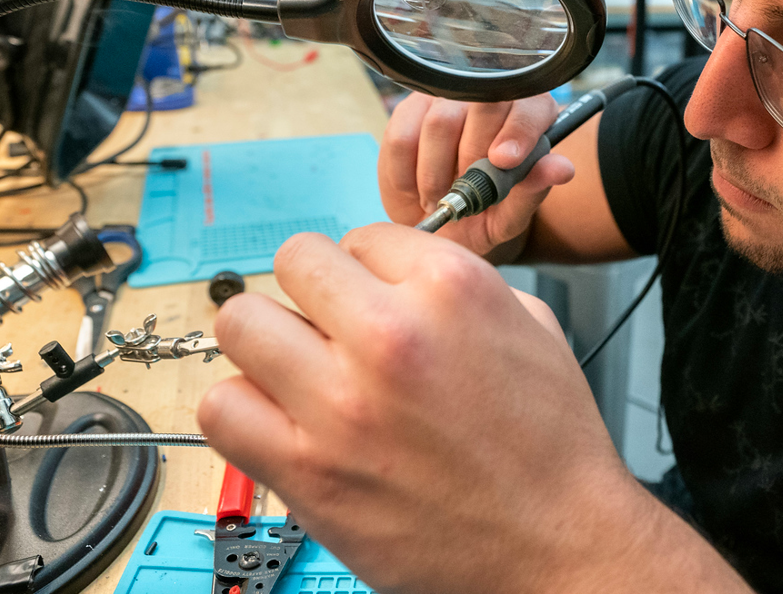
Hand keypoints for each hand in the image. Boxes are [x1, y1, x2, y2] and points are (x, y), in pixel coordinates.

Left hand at [197, 224, 657, 593]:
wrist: (560, 544)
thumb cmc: (551, 447)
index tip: (377, 302)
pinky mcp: (306, 471)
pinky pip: (222, 408)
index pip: (360, 237)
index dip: (368, 272)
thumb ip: (455, 285)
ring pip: (241, 324)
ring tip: (299, 374)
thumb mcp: (530, 326)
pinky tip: (282, 422)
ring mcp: (340, 404)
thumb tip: (393, 272)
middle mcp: (391, 334)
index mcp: (450, 288)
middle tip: (332, 332)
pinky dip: (242, 410)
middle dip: (313, 294)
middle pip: (294, 262)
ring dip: (268, 345)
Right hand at [377, 94, 575, 256]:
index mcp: (529, 113)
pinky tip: (418, 189)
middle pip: (482, 106)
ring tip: (443, 196)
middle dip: (473, 157)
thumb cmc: (485, 213)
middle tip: (467, 191)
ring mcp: (445, 100)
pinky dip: (408, 176)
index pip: (528, 106)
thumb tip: (562, 169)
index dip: (517, 131)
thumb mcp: (513, 213)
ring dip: (437, 174)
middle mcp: (488, 96)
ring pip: (440, 123)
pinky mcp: (408, 111)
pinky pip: (402, 139)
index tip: (504, 161)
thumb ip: (535, 189)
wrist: (441, 224)